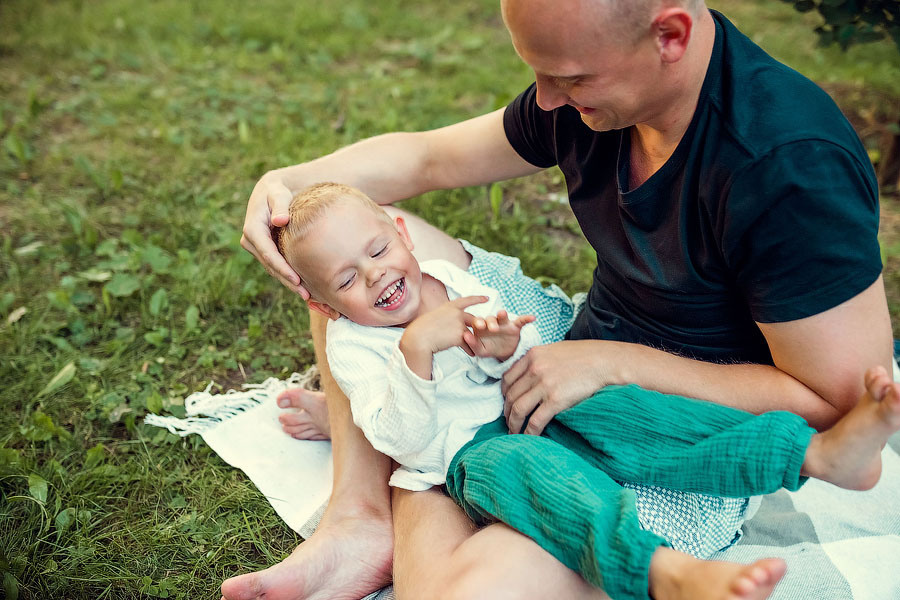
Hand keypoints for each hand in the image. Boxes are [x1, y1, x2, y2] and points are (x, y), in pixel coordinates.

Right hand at [239, 171, 308, 297]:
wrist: (272, 191)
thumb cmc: (278, 191)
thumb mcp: (279, 193)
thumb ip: (280, 205)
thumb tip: (280, 220)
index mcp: (253, 229)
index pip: (268, 253)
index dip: (282, 268)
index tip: (296, 280)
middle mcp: (251, 241)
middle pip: (271, 266)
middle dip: (288, 281)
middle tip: (306, 295)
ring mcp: (257, 248)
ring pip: (274, 269)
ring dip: (289, 284)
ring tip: (308, 296)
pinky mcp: (265, 251)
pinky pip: (277, 267)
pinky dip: (289, 277)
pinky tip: (305, 287)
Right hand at [399, 296, 487, 378]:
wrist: (419, 337)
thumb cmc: (423, 328)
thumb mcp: (435, 316)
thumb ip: (447, 317)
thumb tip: (454, 322)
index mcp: (450, 306)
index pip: (467, 300)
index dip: (477, 299)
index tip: (487, 298)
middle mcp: (456, 313)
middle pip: (473, 319)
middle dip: (479, 325)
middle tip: (486, 328)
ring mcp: (459, 324)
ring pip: (470, 333)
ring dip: (472, 341)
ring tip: (475, 347)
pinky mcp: (459, 336)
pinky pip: (468, 344)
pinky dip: (469, 349)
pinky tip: (471, 354)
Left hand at [462, 310, 534, 360]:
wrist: (503, 354)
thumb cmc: (488, 349)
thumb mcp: (480, 350)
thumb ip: (472, 344)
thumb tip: (465, 336)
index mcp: (480, 327)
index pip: (478, 322)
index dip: (478, 322)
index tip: (478, 325)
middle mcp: (491, 322)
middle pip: (490, 318)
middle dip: (490, 321)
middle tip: (492, 328)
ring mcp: (504, 323)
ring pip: (502, 317)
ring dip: (502, 315)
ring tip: (502, 313)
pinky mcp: (515, 326)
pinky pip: (521, 320)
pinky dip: (526, 318)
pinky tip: (532, 318)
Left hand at [501, 340, 617, 434]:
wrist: (605, 361)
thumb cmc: (584, 356)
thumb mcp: (555, 350)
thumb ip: (539, 361)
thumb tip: (530, 376)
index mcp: (532, 356)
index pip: (508, 378)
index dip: (504, 394)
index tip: (507, 403)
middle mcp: (534, 369)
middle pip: (511, 396)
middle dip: (507, 412)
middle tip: (509, 421)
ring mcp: (544, 385)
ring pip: (518, 410)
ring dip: (513, 424)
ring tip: (514, 432)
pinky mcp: (556, 400)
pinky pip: (535, 421)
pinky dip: (529, 432)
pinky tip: (528, 437)